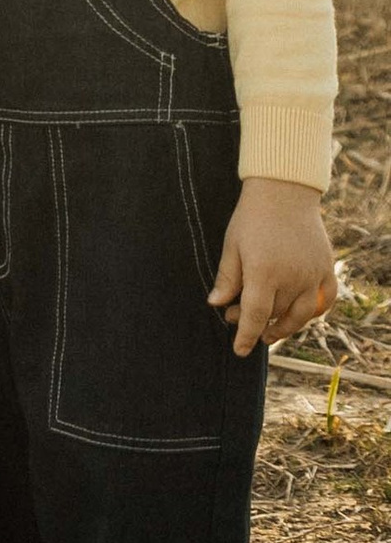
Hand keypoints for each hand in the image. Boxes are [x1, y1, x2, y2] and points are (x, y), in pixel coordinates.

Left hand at [209, 177, 338, 355]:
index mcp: (264, 271)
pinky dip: (314, 312)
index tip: (238, 350)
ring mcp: (313, 274)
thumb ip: (227, 278)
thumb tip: (216, 305)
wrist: (284, 192)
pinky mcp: (326, 268)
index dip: (245, 335)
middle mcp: (293, 277)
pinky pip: (325, 301)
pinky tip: (299, 315)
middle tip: (236, 318)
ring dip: (285, 327)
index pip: (255, 315)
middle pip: (275, 314)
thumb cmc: (252, 217)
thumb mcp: (232, 246)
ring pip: (302, 314)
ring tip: (269, 332)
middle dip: (255, 323)